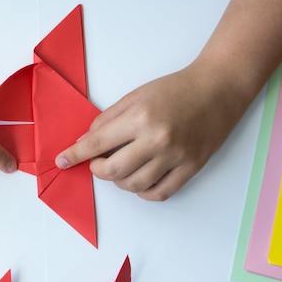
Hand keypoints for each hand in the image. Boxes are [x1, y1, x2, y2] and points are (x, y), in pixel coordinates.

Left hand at [55, 63, 244, 200]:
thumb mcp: (136, 95)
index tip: (62, 161)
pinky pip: (160, 192)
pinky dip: (143, 192)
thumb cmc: (176, 89)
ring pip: (134, 185)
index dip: (75, 155)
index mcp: (141, 118)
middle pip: (113, 171)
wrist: (219, 89)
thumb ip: (108, 119)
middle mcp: (157, 140)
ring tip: (120, 168)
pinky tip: (138, 181)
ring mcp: (176, 156)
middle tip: (96, 164)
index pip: (97, 143)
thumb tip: (86, 141)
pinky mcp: (191, 167)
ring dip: (119, 182)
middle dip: (97, 170)